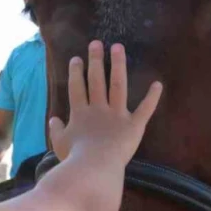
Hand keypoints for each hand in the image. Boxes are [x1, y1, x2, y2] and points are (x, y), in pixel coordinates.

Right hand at [48, 41, 161, 165]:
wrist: (94, 167)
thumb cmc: (75, 158)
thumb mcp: (59, 143)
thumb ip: (56, 130)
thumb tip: (53, 119)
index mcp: (80, 113)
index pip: (77, 88)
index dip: (76, 72)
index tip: (77, 58)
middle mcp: (98, 109)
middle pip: (96, 80)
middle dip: (96, 60)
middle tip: (96, 43)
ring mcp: (117, 115)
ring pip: (118, 85)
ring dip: (118, 65)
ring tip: (118, 47)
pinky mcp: (134, 125)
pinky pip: (145, 109)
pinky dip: (152, 97)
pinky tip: (157, 84)